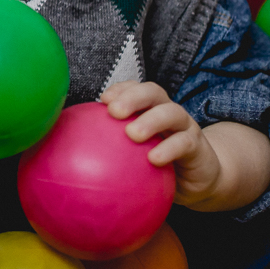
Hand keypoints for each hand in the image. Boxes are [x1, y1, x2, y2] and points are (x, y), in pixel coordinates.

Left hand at [100, 80, 221, 207]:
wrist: (197, 180)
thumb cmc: (156, 163)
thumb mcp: (132, 153)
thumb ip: (108, 147)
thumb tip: (71, 155)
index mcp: (150, 107)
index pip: (135, 88)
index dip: (120, 89)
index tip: (102, 100)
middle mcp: (168, 111)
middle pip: (153, 92)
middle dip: (133, 97)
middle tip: (114, 111)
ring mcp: (185, 126)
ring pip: (172, 113)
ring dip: (151, 120)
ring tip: (132, 134)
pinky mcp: (198, 146)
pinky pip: (184, 144)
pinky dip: (169, 149)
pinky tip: (153, 159)